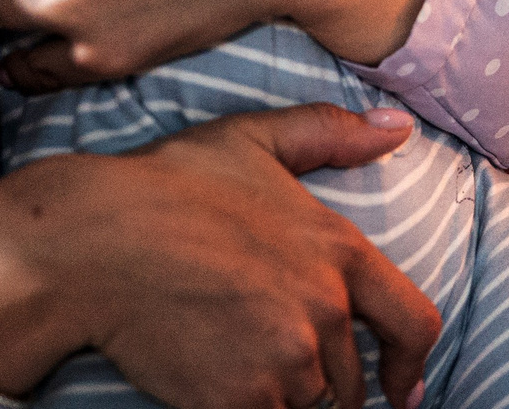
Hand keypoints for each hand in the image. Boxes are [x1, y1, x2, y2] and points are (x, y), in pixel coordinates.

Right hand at [0, 103, 439, 408]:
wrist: (95, 242)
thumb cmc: (168, 185)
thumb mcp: (255, 139)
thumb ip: (332, 134)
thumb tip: (398, 127)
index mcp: (341, 250)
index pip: (414, 322)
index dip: (412, 362)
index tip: (402, 388)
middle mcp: (325, 310)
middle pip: (350, 376)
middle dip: (321, 374)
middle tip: (272, 356)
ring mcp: (285, 360)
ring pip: (305, 402)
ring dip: (280, 394)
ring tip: (233, 358)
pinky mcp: (239, 400)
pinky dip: (243, 407)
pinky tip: (211, 381)